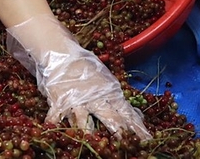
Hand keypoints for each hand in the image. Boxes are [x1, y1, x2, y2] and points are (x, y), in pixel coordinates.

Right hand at [7, 14, 151, 139]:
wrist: (61, 53)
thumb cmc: (84, 67)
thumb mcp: (105, 81)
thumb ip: (117, 99)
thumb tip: (136, 115)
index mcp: (109, 93)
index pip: (127, 112)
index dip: (137, 128)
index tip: (148, 141)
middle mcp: (95, 99)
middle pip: (110, 119)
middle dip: (120, 133)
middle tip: (128, 145)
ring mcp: (76, 101)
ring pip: (84, 122)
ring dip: (88, 134)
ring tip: (93, 143)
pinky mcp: (59, 102)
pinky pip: (56, 117)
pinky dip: (54, 124)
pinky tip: (52, 131)